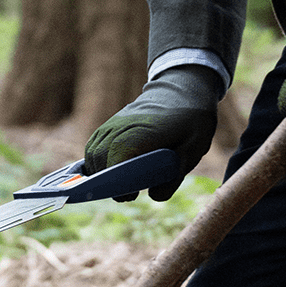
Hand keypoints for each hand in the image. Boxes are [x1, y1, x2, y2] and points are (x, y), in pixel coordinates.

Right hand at [82, 64, 225, 200]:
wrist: (182, 91)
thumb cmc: (190, 122)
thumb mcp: (192, 151)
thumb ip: (173, 177)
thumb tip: (152, 196)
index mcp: (144, 131)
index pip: (117, 156)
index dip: (116, 180)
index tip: (129, 194)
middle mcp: (122, 125)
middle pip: (100, 158)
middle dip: (107, 182)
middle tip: (128, 195)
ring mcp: (113, 123)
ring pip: (93, 153)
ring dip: (100, 173)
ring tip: (121, 185)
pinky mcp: (109, 124)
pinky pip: (93, 146)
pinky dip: (97, 162)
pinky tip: (112, 172)